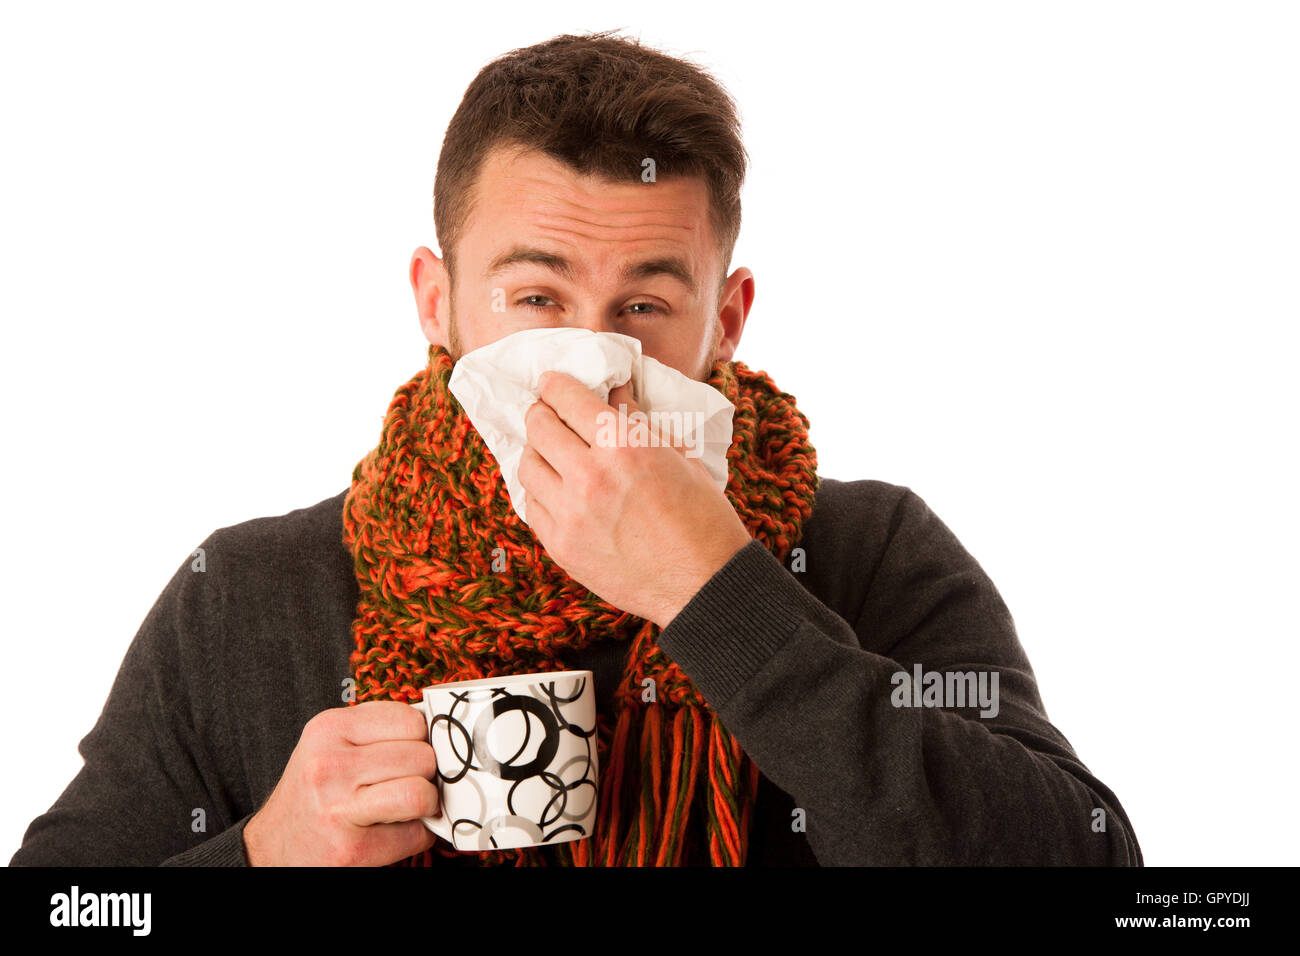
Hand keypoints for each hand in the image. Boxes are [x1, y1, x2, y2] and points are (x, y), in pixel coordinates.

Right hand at [242, 702, 440, 865]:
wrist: (273, 847)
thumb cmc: (315, 791)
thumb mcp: (333, 744)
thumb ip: (379, 731)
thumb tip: (440, 731)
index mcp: (329, 729)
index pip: (412, 721)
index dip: (421, 740)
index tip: (410, 753)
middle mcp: (329, 766)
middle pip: (423, 758)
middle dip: (426, 774)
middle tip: (408, 782)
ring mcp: (338, 810)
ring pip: (421, 795)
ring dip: (426, 805)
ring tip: (406, 807)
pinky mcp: (351, 850)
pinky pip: (416, 836)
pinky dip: (416, 836)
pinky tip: (391, 832)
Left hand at [519, 371, 751, 628]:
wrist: (704, 584)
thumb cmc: (702, 517)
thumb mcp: (679, 458)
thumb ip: (638, 423)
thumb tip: (616, 395)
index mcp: (624, 446)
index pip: (567, 399)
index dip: (555, 385)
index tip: (551, 383)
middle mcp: (590, 476)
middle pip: (538, 428)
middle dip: (541, 414)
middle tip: (548, 414)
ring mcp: (570, 514)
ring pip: (527, 467)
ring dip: (537, 453)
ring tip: (551, 454)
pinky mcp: (561, 547)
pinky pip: (532, 506)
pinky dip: (540, 491)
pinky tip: (556, 489)